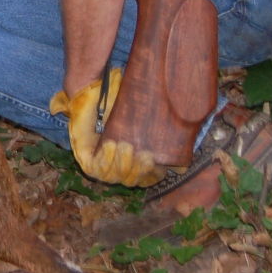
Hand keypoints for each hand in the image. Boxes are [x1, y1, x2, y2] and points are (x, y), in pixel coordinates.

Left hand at [49, 68, 164, 186]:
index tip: (158, 162)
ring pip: (115, 177)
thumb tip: (187, 142)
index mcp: (135, 160)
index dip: (153, 175)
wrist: (92, 91)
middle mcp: (118, 166)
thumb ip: (161, 128)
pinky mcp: (84, 159)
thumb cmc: (120, 103)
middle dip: (139, 170)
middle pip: (132, 181)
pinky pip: (95, 169)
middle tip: (144, 154)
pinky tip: (110, 145)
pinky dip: (105, 159)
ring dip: (122, 164)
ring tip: (125, 145)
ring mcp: (101, 165)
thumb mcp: (143, 117)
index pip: (148, 178)